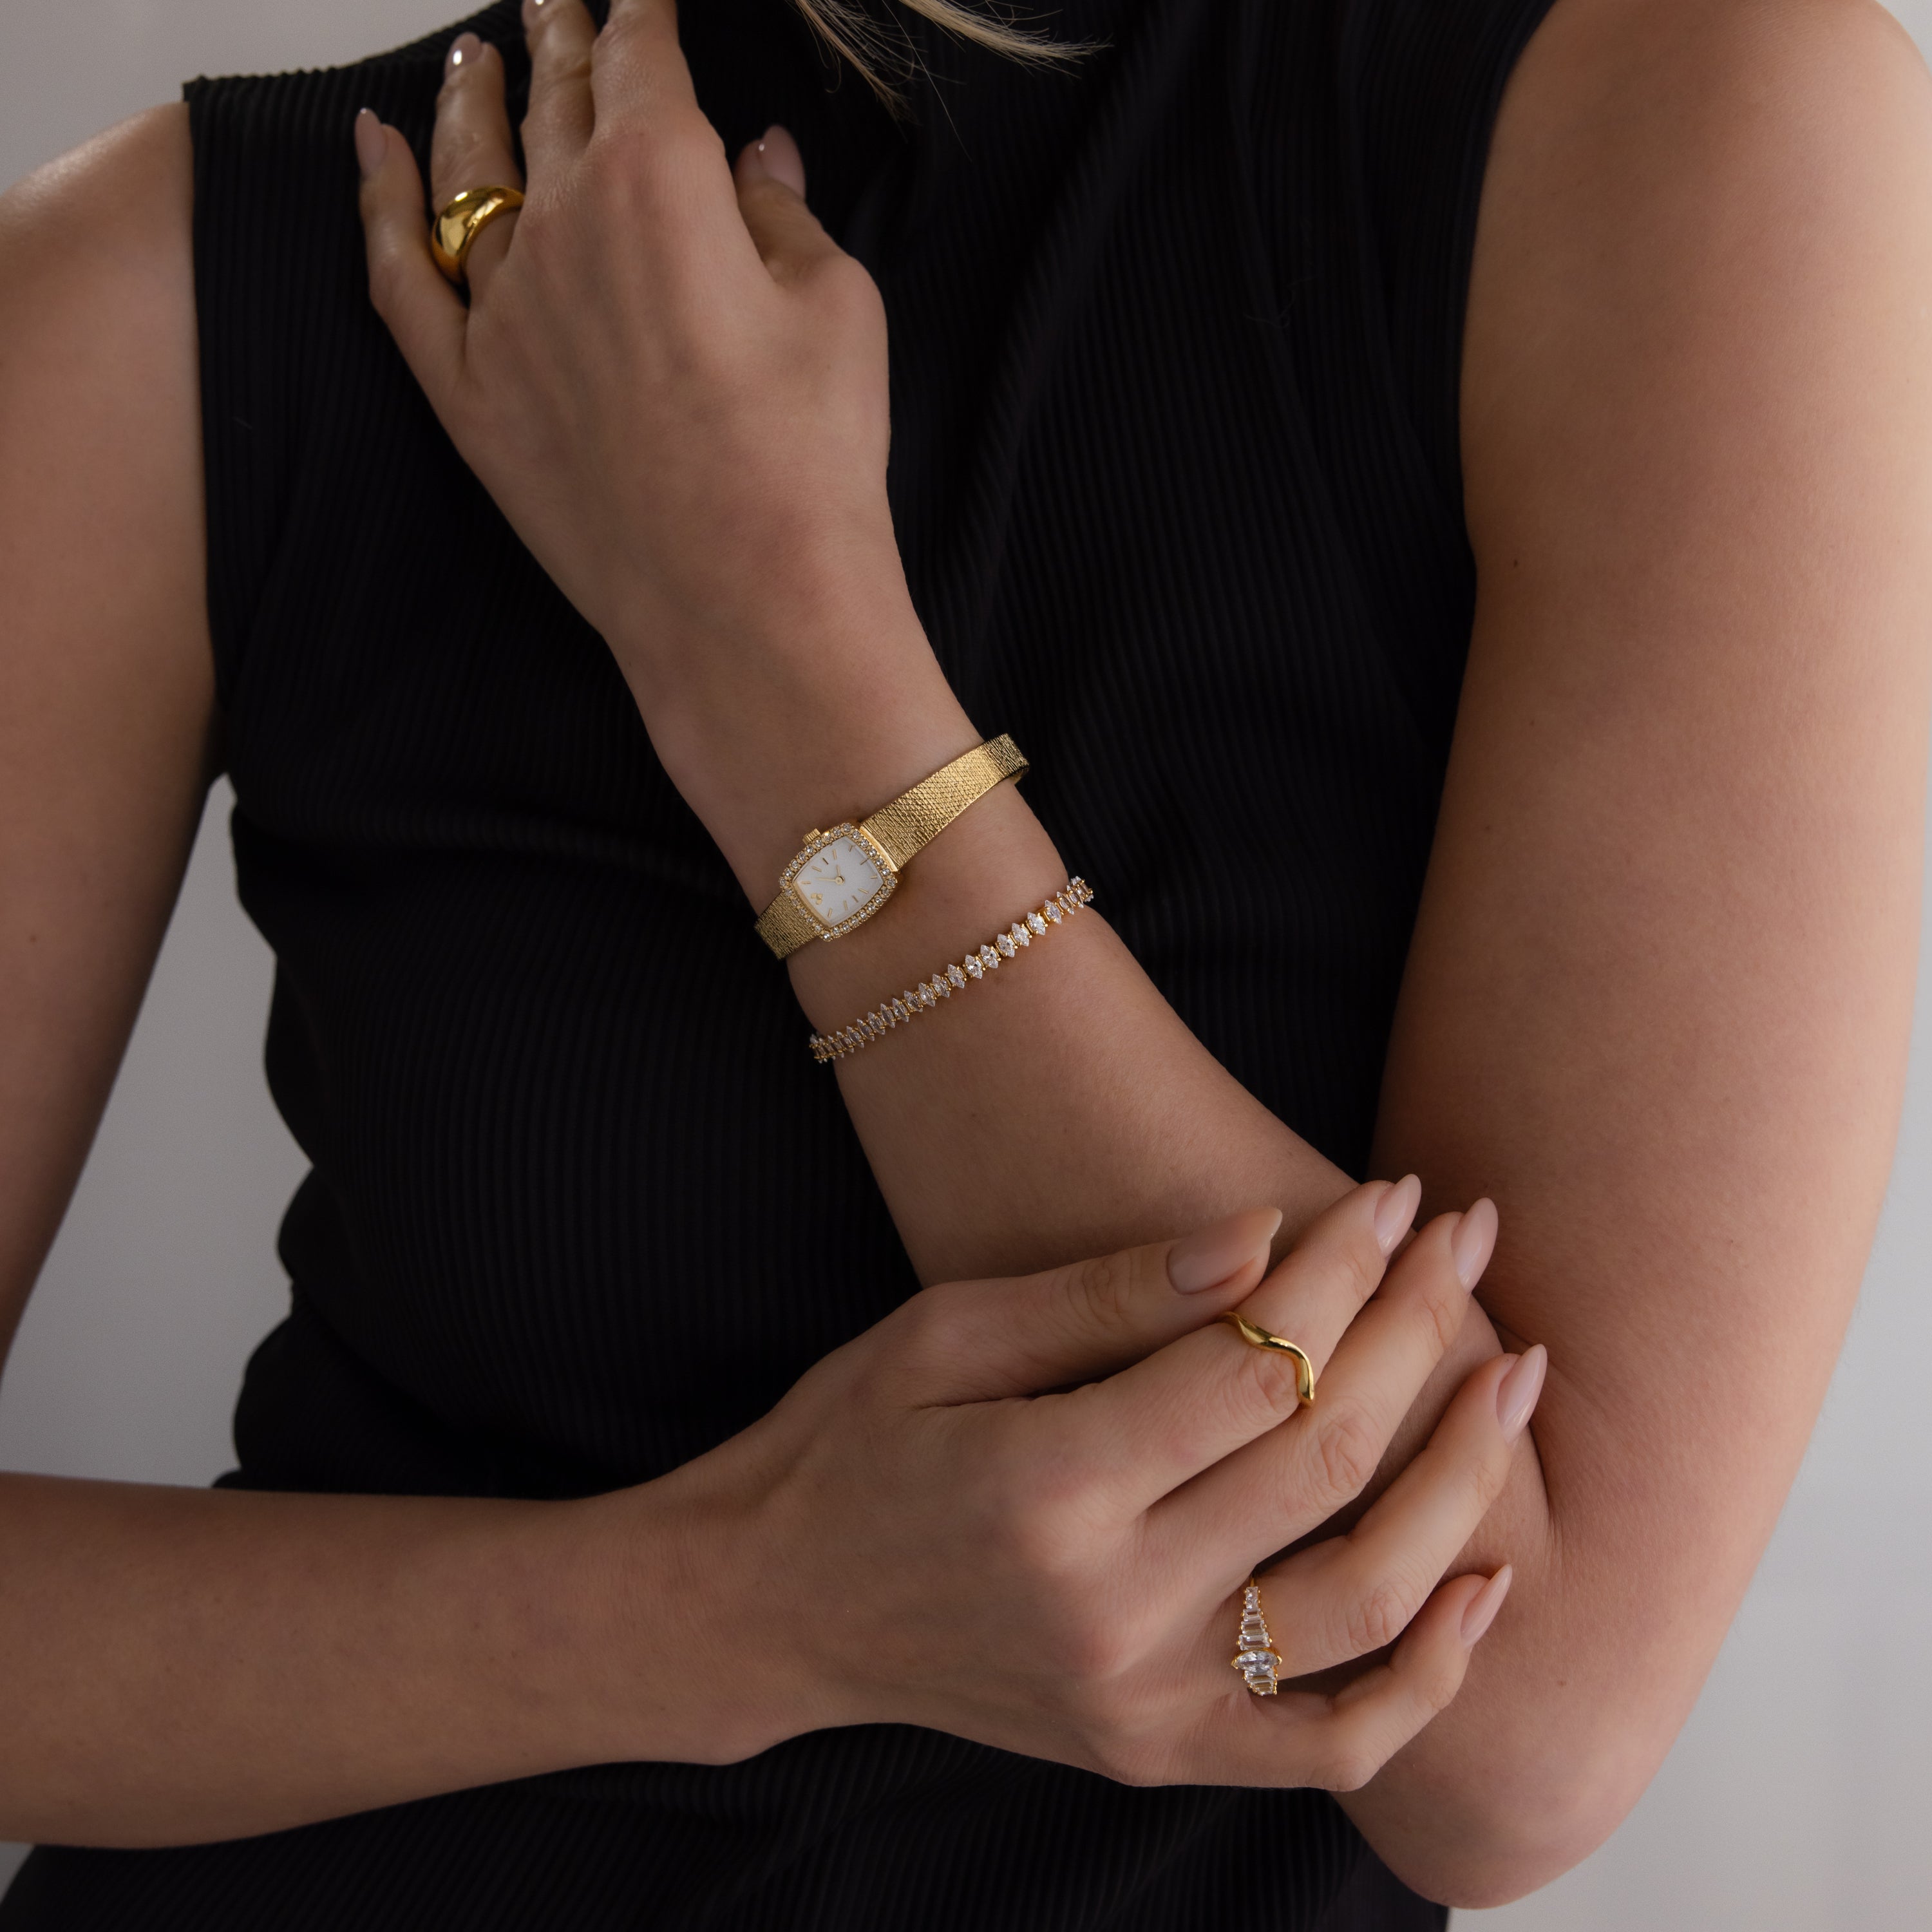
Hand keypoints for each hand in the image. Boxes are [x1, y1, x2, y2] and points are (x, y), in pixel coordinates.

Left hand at [355, 0, 971, 889]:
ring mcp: (499, 310)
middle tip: (551, 0)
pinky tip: (369, 148)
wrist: (745, 607)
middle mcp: (562, 223)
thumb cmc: (811, 464)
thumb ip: (782, 217)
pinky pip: (399, 275)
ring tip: (473, 56)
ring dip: (471, 100)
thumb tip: (756, 163)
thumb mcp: (837, 310)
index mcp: (661, 178)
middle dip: (556, 37)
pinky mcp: (465, 394)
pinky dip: (377, 202)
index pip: (640, 57)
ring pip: (466, 171)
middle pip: (552, 101)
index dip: (639, 13)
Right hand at [658, 1179, 1541, 1786]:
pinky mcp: (1160, 1751)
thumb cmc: (851, 1443)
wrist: (780, 1607)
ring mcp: (1144, 1702)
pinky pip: (1336, 1743)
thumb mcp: (947, 1333)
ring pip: (1367, 1599)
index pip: (1256, 1368)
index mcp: (1046, 1490)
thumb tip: (1266, 1239)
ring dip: (1464, 1478)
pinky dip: (1430, 1673)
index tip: (1393, 1195)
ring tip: (1517, 1375)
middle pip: (1324, 1457)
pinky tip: (1484, 1581)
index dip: (1345, 1271)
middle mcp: (1110, 1611)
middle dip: (1419, 1328)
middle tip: (1471, 1236)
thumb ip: (1109, 1294)